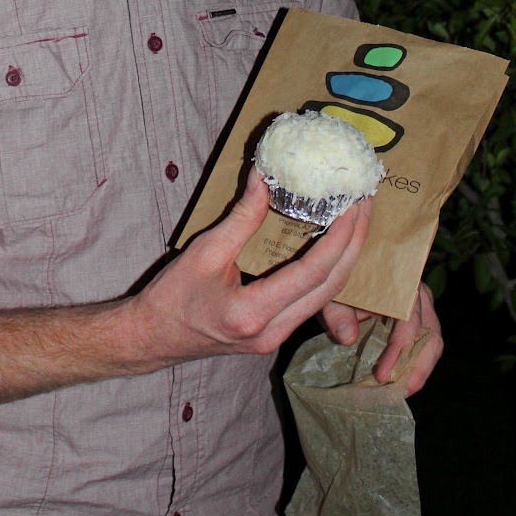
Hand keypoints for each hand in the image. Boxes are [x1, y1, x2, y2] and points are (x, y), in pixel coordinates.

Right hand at [134, 172, 371, 367]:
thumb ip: (242, 217)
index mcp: (253, 314)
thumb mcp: (204, 252)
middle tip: (365, 204)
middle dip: (354, 244)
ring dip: (345, 258)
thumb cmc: (171, 297)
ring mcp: (275, 339)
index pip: (313, 273)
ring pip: (325, 297)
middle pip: (331, 288)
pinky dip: (326, 271)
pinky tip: (331, 244)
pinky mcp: (273, 335)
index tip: (353, 204)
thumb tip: (267, 176)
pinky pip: (310, 301)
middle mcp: (272, 333)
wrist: (151, 338)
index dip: (340, 237)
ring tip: (355, 220)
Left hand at [320, 280, 443, 394]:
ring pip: (433, 342)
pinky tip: (401, 383)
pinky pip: (425, 345)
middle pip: (430, 333)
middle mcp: (418, 294)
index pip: (409, 318)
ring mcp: (422, 308)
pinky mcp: (419, 322)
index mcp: (400, 283)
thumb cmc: (341, 285)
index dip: (399, 349)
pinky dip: (416, 366)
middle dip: (418, 367)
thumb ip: (337, 313)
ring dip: (420, 369)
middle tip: (400, 393)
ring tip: (402, 392)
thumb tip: (348, 338)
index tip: (381, 375)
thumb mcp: (332, 296)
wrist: (347, 277)